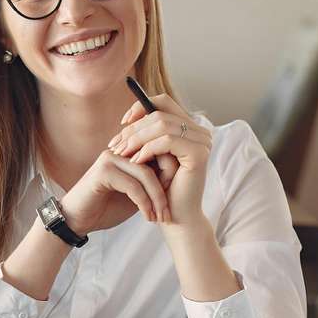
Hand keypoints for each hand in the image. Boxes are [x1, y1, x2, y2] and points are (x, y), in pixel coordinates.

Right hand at [59, 148, 169, 235]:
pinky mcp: (103, 171)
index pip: (159, 154)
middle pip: (156, 161)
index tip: (172, 204)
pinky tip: (147, 216)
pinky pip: (133, 186)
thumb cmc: (105, 209)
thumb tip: (179, 177)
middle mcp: (119, 151)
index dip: (171, 177)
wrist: (76, 221)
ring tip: (160, 218)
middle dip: (166, 189)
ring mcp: (110, 159)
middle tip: (168, 213)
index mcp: (127, 152)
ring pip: (146, 175)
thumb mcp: (136, 195)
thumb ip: (152, 183)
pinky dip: (144, 203)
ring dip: (157, 199)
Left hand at [106, 93, 211, 227]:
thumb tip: (126, 119)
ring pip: (161, 124)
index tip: (122, 124)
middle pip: (159, 113)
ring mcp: (202, 141)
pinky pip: (166, 141)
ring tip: (121, 154)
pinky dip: (147, 149)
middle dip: (132, 129)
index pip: (163, 101)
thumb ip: (145, 136)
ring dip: (136, 139)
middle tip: (114, 145)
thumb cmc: (160, 188)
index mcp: (188, 128)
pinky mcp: (198, 153)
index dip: (139, 108)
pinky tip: (135, 162)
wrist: (176, 216)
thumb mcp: (150, 157)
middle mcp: (199, 131)